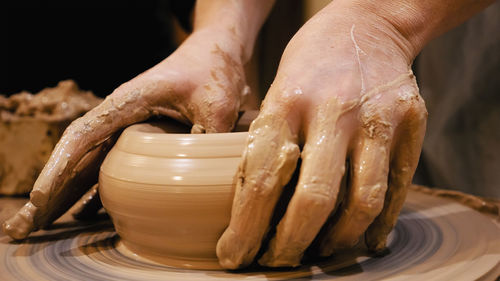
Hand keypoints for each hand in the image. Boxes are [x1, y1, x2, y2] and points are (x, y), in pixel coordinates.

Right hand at [2, 26, 248, 239]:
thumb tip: (202, 181)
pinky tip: (84, 213)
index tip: (40, 198)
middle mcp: (120, 117)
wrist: (215, 55)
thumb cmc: (212, 72)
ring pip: (88, 165)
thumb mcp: (217, 105)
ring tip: (41, 225)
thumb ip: (208, 141)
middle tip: (21, 226)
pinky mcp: (139, 139)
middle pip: (75, 157)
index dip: (59, 170)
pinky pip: (111, 168)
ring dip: (65, 195)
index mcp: (128, 102)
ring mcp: (127, 129)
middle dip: (49, 191)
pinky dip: (96, 190)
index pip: (83, 138)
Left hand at [216, 1, 426, 267]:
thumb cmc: (311, 63)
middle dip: (290, 244)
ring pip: (361, 201)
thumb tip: (257, 208)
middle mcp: (334, 110)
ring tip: (318, 251)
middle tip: (277, 261)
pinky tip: (364, 240)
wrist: (368, 24)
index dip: (246, 228)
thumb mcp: (277, 92)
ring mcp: (378, 116)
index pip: (263, 179)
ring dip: (336, 240)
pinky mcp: (411, 122)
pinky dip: (379, 224)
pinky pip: (397, 188)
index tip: (235, 254)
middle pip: (314, 199)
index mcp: (287, 100)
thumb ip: (270, 145)